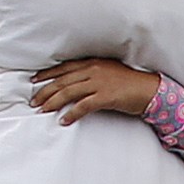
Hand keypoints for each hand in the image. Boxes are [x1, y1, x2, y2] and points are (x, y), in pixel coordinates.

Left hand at [34, 59, 162, 124]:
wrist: (149, 90)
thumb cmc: (130, 83)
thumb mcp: (108, 72)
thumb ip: (92, 74)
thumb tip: (75, 82)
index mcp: (93, 63)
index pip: (64, 68)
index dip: (47, 74)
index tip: (34, 80)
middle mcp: (93, 70)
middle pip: (62, 81)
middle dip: (45, 91)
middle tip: (34, 101)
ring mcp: (99, 83)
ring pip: (69, 92)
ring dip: (53, 102)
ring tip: (43, 110)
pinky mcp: (106, 97)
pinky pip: (83, 106)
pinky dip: (72, 114)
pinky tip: (64, 120)